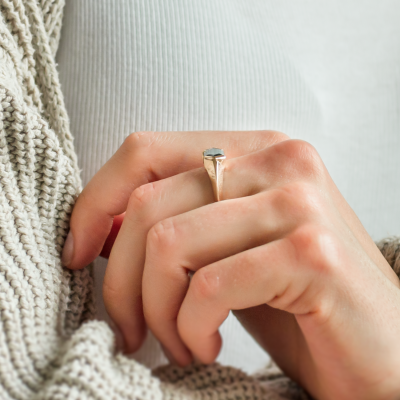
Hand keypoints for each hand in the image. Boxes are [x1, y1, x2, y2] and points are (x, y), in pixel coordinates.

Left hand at [64, 131, 399, 399]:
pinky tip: (207, 345)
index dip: (96, 201)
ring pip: (169, 245)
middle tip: (130, 326)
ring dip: (157, 310)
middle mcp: (279, 160)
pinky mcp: (312, 253)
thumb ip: (172, 225)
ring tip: (177, 341)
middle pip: (148, 204)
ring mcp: (298, 202)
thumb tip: (97, 228)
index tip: (77, 253)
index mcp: (253, 149)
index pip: (145, 150)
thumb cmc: (291, 297)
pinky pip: (210, 286)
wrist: (373, 344)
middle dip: (121, 279)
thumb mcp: (222, 249)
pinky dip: (192, 327)